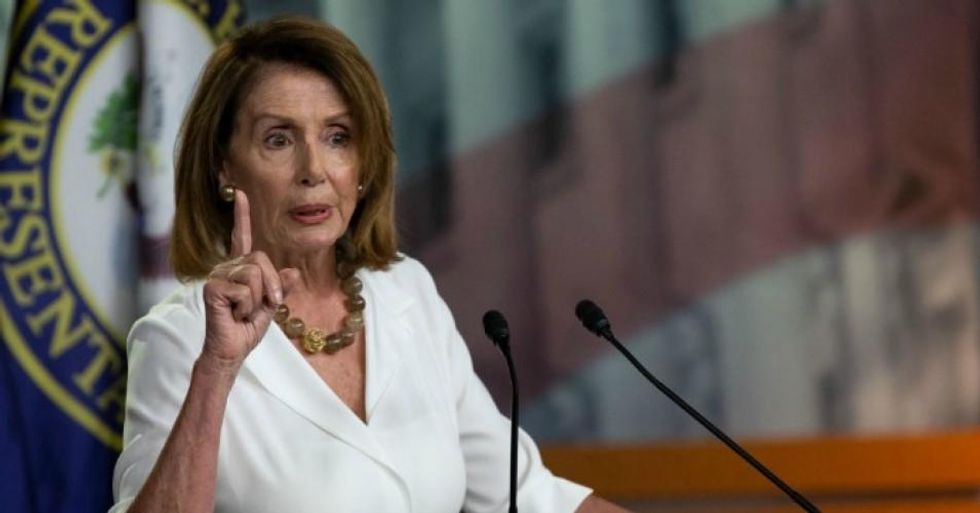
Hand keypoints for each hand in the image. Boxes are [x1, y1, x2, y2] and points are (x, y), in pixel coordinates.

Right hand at [200, 190, 297, 367]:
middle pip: (260, 259)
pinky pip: (245, 289)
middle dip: (271, 285)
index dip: (241, 216)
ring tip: (244, 311)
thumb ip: (280, 287)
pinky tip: (234, 314)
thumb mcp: (270, 305)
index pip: (240, 237)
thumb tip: (292, 272)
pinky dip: (247, 307)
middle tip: (265, 305)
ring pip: (254, 274)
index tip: (240, 193)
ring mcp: (217, 276)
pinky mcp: (212, 287)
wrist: (232, 349)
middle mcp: (226, 267)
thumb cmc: (247, 328)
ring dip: (258, 299)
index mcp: (240, 268)